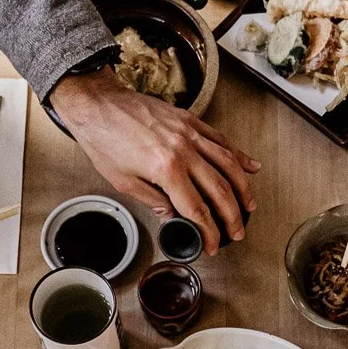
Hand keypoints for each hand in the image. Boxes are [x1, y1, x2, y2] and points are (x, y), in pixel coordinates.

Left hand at [50, 67, 259, 255]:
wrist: (96, 104)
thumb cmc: (104, 140)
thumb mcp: (124, 182)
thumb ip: (154, 200)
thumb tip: (174, 217)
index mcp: (166, 169)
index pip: (197, 210)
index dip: (209, 232)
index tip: (213, 244)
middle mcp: (183, 150)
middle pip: (220, 190)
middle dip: (232, 216)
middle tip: (238, 232)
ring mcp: (189, 133)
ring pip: (228, 164)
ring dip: (243, 188)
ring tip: (250, 205)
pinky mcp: (189, 120)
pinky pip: (220, 139)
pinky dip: (238, 155)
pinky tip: (250, 166)